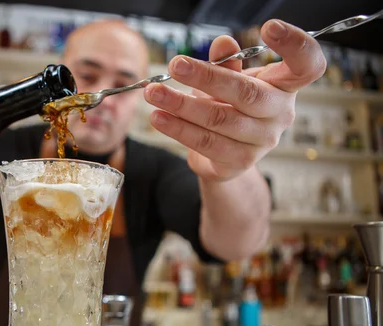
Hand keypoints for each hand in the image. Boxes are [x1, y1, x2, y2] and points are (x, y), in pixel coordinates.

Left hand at [144, 19, 325, 180]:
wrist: (224, 155)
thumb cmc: (231, 107)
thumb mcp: (231, 80)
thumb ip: (227, 64)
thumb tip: (222, 44)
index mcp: (285, 86)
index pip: (307, 64)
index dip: (295, 45)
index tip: (269, 26)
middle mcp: (280, 114)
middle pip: (247, 93)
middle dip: (207, 77)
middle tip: (175, 65)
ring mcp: (262, 141)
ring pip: (219, 119)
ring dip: (181, 105)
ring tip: (154, 93)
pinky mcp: (240, 161)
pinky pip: (205, 142)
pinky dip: (178, 129)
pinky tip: (158, 118)